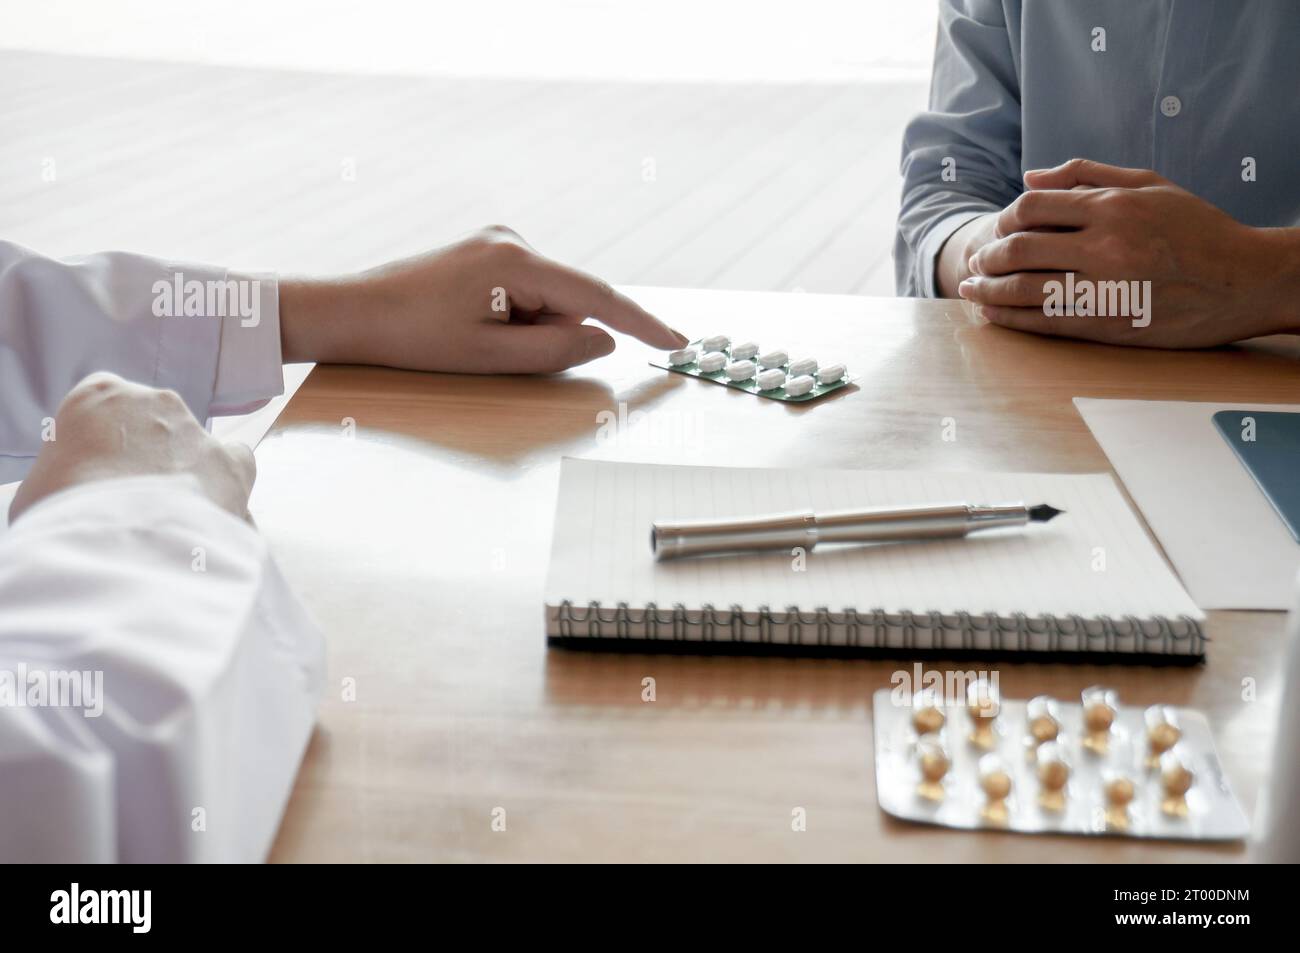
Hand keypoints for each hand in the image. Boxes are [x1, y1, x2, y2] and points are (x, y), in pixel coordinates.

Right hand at [10, 372, 255, 523]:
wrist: (116, 541)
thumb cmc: (60, 514)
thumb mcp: (41, 487)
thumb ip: (69, 474)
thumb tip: (82, 495)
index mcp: (98, 395)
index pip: (107, 409)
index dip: (106, 447)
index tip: (102, 478)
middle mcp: (154, 402)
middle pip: (155, 429)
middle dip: (148, 463)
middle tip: (136, 505)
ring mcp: (196, 430)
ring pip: (194, 450)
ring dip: (184, 479)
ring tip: (169, 522)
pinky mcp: (231, 463)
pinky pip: (236, 467)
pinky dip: (228, 488)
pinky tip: (212, 516)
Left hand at [278, 225, 688, 372]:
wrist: (352, 313)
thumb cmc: (411, 338)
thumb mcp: (487, 358)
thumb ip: (554, 352)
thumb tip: (604, 341)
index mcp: (514, 262)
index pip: (596, 297)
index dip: (640, 323)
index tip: (677, 343)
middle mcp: (513, 241)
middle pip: (569, 302)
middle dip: (550, 336)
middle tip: (494, 351)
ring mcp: (500, 243)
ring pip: (549, 302)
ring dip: (527, 330)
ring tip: (472, 337)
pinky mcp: (489, 253)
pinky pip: (528, 295)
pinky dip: (516, 319)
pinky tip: (473, 324)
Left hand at [957, 159, 1299, 347]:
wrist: (1244, 280)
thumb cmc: (1196, 228)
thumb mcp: (1149, 184)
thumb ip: (1086, 175)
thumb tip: (1027, 176)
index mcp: (1113, 208)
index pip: (1031, 208)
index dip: (1004, 219)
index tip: (998, 228)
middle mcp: (1105, 247)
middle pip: (1019, 249)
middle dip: (987, 257)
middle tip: (975, 262)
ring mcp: (1106, 289)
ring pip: (1024, 290)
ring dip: (988, 291)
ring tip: (971, 289)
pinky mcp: (1109, 325)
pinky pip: (1045, 323)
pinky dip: (1011, 319)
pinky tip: (992, 314)